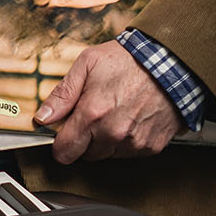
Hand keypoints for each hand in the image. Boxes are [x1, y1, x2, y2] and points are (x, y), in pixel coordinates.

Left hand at [34, 43, 183, 163]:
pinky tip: (132, 118)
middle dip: (85, 139)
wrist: (172, 62)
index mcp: (92, 114)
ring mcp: (134, 142)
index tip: (63, 136)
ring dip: (107, 141)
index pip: (64, 152)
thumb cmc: (130, 60)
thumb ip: (62, 94)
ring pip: (108, 155)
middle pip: (86, 155)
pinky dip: (128, 141)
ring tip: (116, 113)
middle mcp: (113, 133)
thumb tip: (43, 116)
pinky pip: (130, 152)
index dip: (60, 145)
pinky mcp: (152, 146)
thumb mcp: (87, 65)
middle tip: (95, 115)